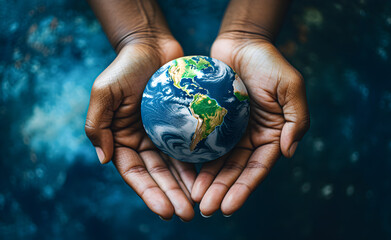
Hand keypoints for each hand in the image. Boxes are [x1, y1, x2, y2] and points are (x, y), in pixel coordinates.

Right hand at [85, 37, 196, 220]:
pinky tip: (209, 180)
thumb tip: (104, 159)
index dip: (148, 193)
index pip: (134, 173)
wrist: (151, 46)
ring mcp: (163, 135)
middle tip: (187, 214)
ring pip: (175, 167)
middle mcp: (143, 142)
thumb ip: (97, 125)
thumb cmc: (125, 67)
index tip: (164, 211)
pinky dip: (198, 165)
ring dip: (185, 188)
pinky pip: (191, 149)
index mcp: (122, 139)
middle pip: (157, 176)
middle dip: (170, 196)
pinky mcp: (181, 126)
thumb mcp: (104, 92)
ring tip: (199, 206)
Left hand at [192, 34, 309, 215]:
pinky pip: (204, 144)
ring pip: (218, 162)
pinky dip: (196, 160)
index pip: (257, 168)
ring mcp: (231, 132)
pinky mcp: (213, 122)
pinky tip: (184, 174)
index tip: (228, 207)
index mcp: (272, 135)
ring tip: (192, 198)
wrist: (241, 43)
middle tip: (205, 208)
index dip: (243, 189)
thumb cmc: (268, 62)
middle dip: (221, 191)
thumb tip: (288, 153)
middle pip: (235, 171)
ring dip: (207, 182)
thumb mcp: (291, 86)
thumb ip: (297, 120)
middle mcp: (251, 138)